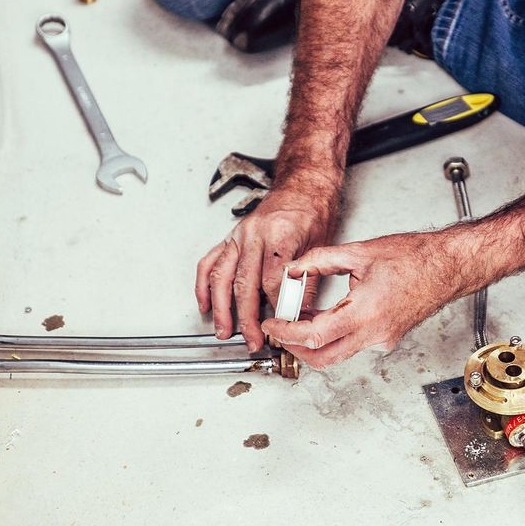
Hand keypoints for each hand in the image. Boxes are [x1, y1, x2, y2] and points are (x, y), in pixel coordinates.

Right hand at [195, 183, 336, 349]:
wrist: (303, 185)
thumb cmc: (313, 210)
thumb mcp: (320, 246)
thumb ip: (307, 281)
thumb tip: (298, 314)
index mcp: (281, 234)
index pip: (273, 281)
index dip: (277, 309)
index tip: (281, 327)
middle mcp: (255, 234)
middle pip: (245, 283)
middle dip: (247, 318)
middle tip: (252, 340)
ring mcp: (239, 235)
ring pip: (222, 276)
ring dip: (221, 307)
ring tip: (224, 331)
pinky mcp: (230, 237)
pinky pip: (210, 262)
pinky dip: (204, 286)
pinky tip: (205, 304)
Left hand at [260, 231, 461, 368]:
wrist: (447, 267)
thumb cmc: (415, 258)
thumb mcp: (359, 251)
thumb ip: (320, 260)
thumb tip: (294, 269)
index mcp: (366, 311)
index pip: (316, 335)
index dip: (288, 333)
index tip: (274, 325)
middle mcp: (375, 333)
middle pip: (323, 358)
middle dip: (295, 348)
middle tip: (280, 331)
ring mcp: (382, 341)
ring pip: (337, 355)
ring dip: (314, 342)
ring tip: (300, 319)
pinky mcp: (386, 340)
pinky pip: (353, 346)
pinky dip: (333, 336)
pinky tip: (327, 317)